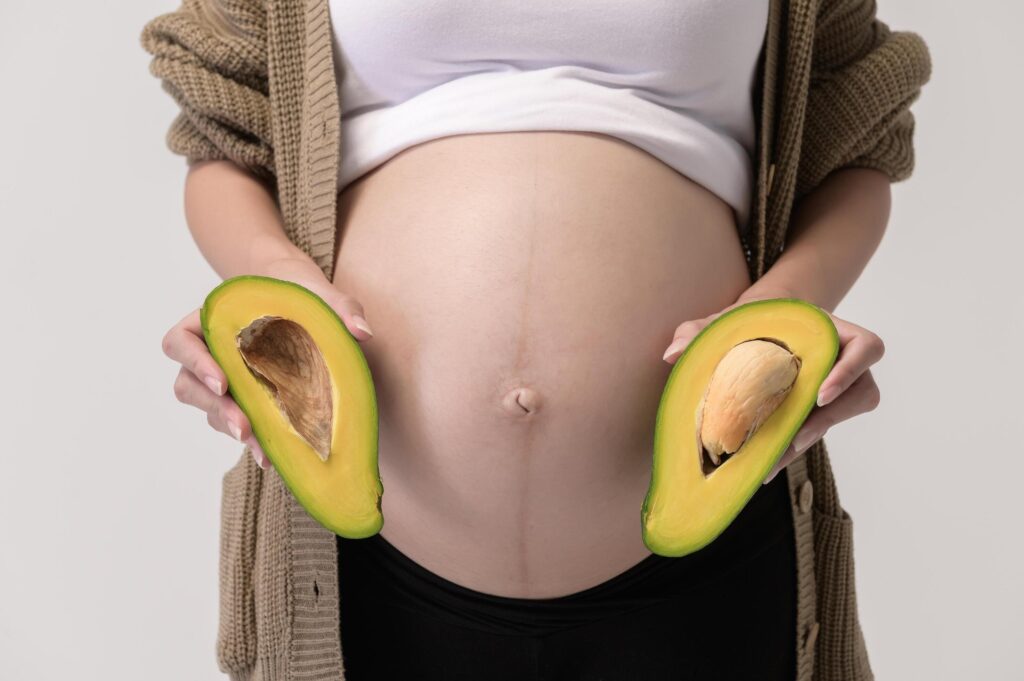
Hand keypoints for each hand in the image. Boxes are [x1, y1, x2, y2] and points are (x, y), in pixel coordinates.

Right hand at [161, 257, 374, 469]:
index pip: (180, 342)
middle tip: (244, 427)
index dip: (194, 362)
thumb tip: (363, 331)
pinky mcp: (239, 400)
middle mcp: (208, 352)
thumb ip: (340, 305)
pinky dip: (251, 438)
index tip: (224, 381)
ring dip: (229, 427)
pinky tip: (273, 454)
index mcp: (212, 321)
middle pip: (188, 385)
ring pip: (207, 409)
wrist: (302, 306)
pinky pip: (233, 423)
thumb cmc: (298, 293)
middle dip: (215, 408)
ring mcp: (220, 379)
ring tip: (260, 445)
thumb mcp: (319, 293)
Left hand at [661, 294, 883, 483]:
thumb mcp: (725, 321)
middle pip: (861, 393)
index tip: (821, 394)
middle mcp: (843, 361)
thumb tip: (670, 354)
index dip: (852, 371)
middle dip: (831, 420)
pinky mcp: (821, 413)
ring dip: (812, 438)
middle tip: (795, 437)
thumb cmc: (751, 321)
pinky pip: (818, 432)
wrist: (759, 331)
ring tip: (775, 456)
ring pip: (843, 419)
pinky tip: (764, 465)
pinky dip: (794, 448)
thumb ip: (698, 330)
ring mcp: (837, 390)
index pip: (868, 348)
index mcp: (831, 332)